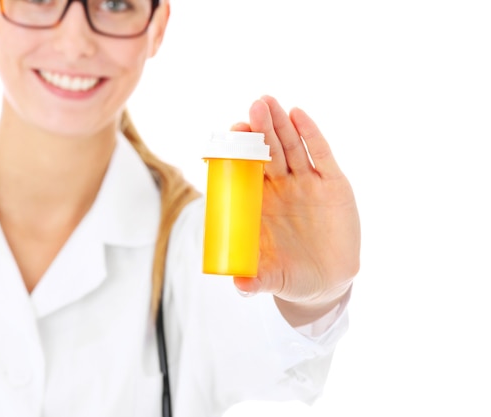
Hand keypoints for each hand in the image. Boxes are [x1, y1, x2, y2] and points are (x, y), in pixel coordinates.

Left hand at [232, 96, 360, 325]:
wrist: (326, 282)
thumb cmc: (290, 276)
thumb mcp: (272, 278)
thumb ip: (256, 279)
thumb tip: (239, 285)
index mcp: (258, 203)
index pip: (245, 169)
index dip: (239, 151)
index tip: (231, 134)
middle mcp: (280, 187)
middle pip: (267, 151)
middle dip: (259, 129)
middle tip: (252, 108)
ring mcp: (306, 183)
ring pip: (291, 146)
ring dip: (280, 124)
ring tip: (268, 102)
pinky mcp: (332, 184)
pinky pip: (320, 154)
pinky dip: (311, 134)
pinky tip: (299, 115)